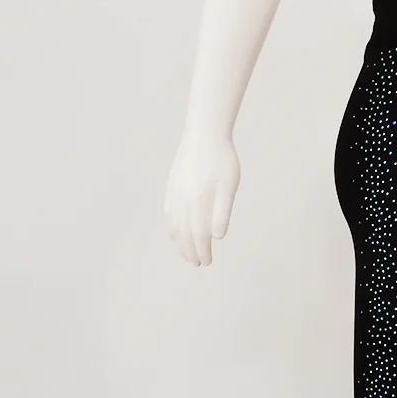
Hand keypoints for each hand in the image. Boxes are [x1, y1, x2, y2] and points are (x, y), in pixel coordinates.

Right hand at [164, 131, 240, 266]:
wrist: (204, 133)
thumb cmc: (223, 160)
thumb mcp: (229, 187)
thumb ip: (222, 212)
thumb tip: (216, 237)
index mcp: (198, 201)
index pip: (198, 235)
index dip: (202, 251)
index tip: (207, 262)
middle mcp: (183, 199)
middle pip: (184, 233)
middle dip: (190, 251)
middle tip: (197, 264)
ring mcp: (175, 192)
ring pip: (173, 224)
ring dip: (179, 242)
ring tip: (186, 253)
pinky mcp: (171, 185)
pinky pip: (168, 212)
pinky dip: (170, 226)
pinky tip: (174, 233)